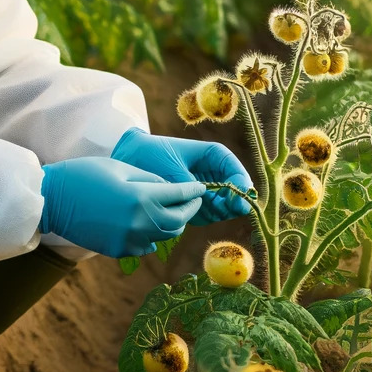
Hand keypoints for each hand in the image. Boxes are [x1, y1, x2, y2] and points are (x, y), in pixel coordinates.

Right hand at [38, 156, 205, 258]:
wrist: (52, 199)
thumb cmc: (86, 175)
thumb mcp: (122, 168)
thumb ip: (151, 179)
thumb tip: (171, 190)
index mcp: (142, 197)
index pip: (180, 196)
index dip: (193, 191)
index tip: (201, 188)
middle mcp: (140, 222)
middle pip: (179, 221)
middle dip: (189, 209)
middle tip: (193, 201)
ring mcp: (129, 240)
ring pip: (165, 236)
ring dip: (173, 224)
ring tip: (174, 212)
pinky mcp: (118, 251)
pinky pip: (147, 246)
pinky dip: (154, 237)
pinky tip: (150, 225)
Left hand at [110, 127, 253, 224]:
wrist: (129, 162)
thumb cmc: (150, 156)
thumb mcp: (172, 169)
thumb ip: (190, 185)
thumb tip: (207, 198)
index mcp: (208, 155)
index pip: (230, 165)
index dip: (240, 178)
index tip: (242, 191)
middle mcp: (210, 172)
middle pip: (232, 186)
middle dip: (234, 198)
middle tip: (232, 208)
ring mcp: (204, 189)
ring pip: (224, 202)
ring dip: (223, 209)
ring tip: (213, 210)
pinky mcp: (195, 204)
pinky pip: (210, 213)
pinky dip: (209, 216)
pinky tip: (199, 214)